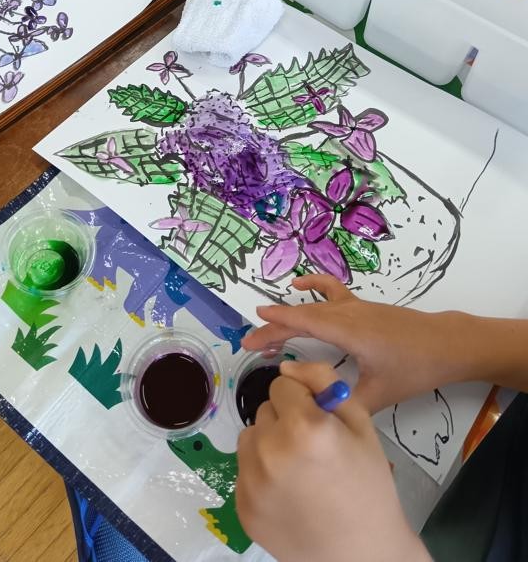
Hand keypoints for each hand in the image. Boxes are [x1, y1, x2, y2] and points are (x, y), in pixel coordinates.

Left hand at [236, 361, 429, 561]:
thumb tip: (286, 367)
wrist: (362, 554)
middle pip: (265, 410)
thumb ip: (323, 381)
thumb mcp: (359, 421)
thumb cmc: (367, 485)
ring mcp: (251, 482)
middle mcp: (270, 451)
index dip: (304, 400)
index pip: (282, 385)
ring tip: (299, 469)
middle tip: (313, 449)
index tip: (320, 421)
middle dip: (285, 420)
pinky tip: (288, 492)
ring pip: (250, 438)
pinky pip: (243, 470)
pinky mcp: (242, 506)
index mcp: (303, 426)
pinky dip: (260, 474)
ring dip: (269, 444)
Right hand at [243, 273, 471, 412]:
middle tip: (249, 342)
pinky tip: (301, 286)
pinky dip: (314, 287)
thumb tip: (315, 410)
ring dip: (290, 314)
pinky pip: (331, 293)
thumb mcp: (379, 393)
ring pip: (314, 306)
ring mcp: (356, 307)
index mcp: (348, 331)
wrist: (447, 344)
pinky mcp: (363, 308)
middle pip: (304, 316)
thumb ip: (344, 403)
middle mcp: (348, 314)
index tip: (252, 326)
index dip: (276, 323)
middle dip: (274, 327)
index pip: (304, 323)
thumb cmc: (415, 367)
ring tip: (268, 324)